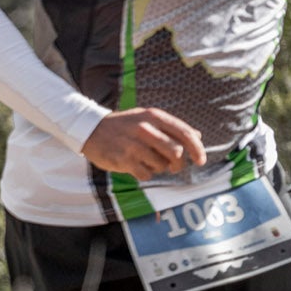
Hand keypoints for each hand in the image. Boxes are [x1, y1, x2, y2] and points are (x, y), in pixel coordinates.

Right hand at [80, 108, 207, 179]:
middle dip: (179, 163)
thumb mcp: (146, 117)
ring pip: (161, 165)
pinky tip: (136, 167)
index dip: (197, 149)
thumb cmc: (123, 125)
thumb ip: (171, 126)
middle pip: (176, 152)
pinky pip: (146, 174)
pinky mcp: (124, 160)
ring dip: (159, 168)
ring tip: (147, 162)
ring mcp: (134, 145)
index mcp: (153, 116)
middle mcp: (145, 129)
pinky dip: (145, 174)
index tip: (201, 160)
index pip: (185, 134)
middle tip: (174, 167)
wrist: (89, 129)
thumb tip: (198, 137)